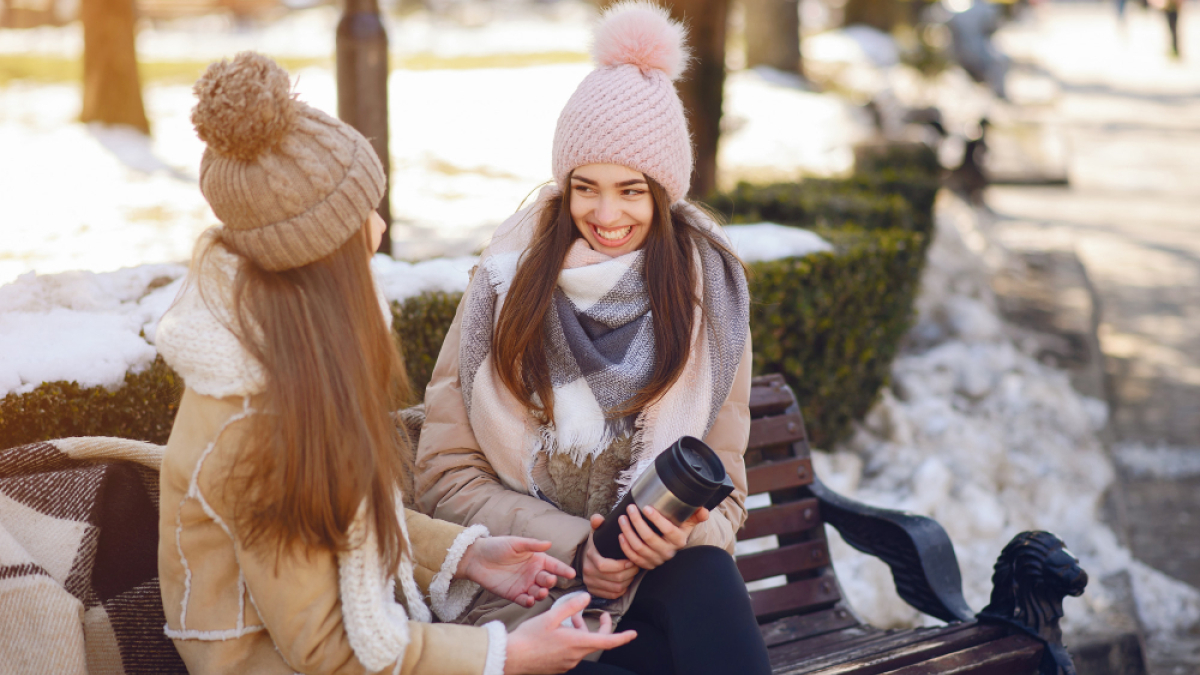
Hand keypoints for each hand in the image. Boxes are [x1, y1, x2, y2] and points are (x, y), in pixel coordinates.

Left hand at [457, 537, 574, 607]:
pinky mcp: (514, 595)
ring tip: (540, 592)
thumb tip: (549, 543)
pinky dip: (529, 602)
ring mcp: (525, 585)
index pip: (554, 565)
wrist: (476, 559)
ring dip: (541, 593)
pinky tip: (529, 600)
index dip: (563, 570)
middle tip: (549, 581)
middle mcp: (533, 573)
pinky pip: (525, 600)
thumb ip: (532, 545)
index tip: (571, 574)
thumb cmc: (496, 547)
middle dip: (550, 582)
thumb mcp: (515, 544)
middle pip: (547, 580)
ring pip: (539, 592)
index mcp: (537, 559)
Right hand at [504, 592, 636, 673]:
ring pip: (582, 645)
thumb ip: (571, 607)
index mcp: (577, 643)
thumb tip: (587, 597)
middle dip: (601, 628)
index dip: (622, 637)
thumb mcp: (551, 617)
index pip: (607, 641)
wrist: (512, 658)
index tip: (633, 634)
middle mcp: (575, 656)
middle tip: (602, 615)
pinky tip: (559, 630)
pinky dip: (572, 640)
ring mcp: (567, 663)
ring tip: (572, 617)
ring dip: (581, 631)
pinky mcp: (558, 666)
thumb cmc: (530, 637)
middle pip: (596, 642)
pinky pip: (571, 652)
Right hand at [582, 515, 638, 598]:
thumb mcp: (596, 532)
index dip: (621, 565)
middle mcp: (588, 572)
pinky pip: (613, 595)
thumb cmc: (597, 545)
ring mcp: (591, 583)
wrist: (586, 558)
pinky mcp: (596, 592)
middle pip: (613, 578)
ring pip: (615, 588)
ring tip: (634, 572)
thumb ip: (598, 523)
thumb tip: (598, 518)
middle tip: (637, 566)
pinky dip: (623, 589)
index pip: (604, 566)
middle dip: (629, 573)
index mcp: (590, 556)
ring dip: (628, 581)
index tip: (632, 560)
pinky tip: (627, 580)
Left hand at [616, 504, 708, 570]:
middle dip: (637, 522)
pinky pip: (634, 558)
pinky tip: (620, 535)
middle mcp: (668, 552)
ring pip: (639, 547)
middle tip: (630, 509)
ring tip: (622, 518)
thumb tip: (704, 510)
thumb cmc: (678, 529)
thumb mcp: (688, 522)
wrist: (672, 547)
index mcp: (679, 540)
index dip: (657, 519)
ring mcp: (657, 560)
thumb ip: (696, 515)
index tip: (646, 507)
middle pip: (649, 538)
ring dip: (628, 532)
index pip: (668, 530)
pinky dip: (625, 547)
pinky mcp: (647, 565)